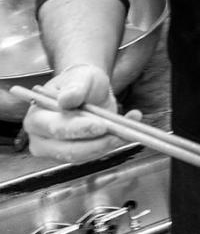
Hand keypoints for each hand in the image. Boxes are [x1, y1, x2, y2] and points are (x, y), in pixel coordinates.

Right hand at [23, 64, 140, 163]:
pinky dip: (112, 144)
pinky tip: (128, 131)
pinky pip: (94, 154)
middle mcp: (42, 139)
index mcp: (37, 118)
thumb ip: (75, 87)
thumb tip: (66, 99)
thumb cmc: (80, 82)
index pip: (56, 128)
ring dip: (107, 144)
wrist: (88, 90)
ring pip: (83, 156)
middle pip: (67, 150)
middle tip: (119, 131)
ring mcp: (57, 150)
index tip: (101, 125)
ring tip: (127, 129)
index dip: (79, 128)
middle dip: (96, 142)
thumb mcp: (81, 77)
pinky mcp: (75, 155)